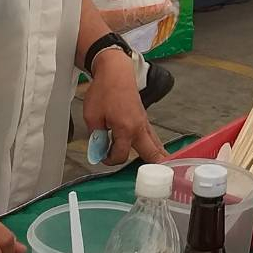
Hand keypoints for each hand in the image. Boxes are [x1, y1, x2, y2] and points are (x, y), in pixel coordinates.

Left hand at [83, 50, 166, 165]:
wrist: (116, 71)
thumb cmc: (103, 91)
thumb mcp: (92, 116)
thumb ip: (96, 136)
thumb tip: (100, 149)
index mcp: (126, 128)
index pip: (121, 155)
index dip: (110, 160)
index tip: (102, 156)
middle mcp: (139, 127)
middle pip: (153, 153)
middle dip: (156, 167)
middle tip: (157, 181)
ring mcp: (144, 122)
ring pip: (155, 144)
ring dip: (156, 157)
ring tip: (160, 171)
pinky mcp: (144, 118)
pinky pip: (151, 136)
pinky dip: (152, 146)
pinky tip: (150, 152)